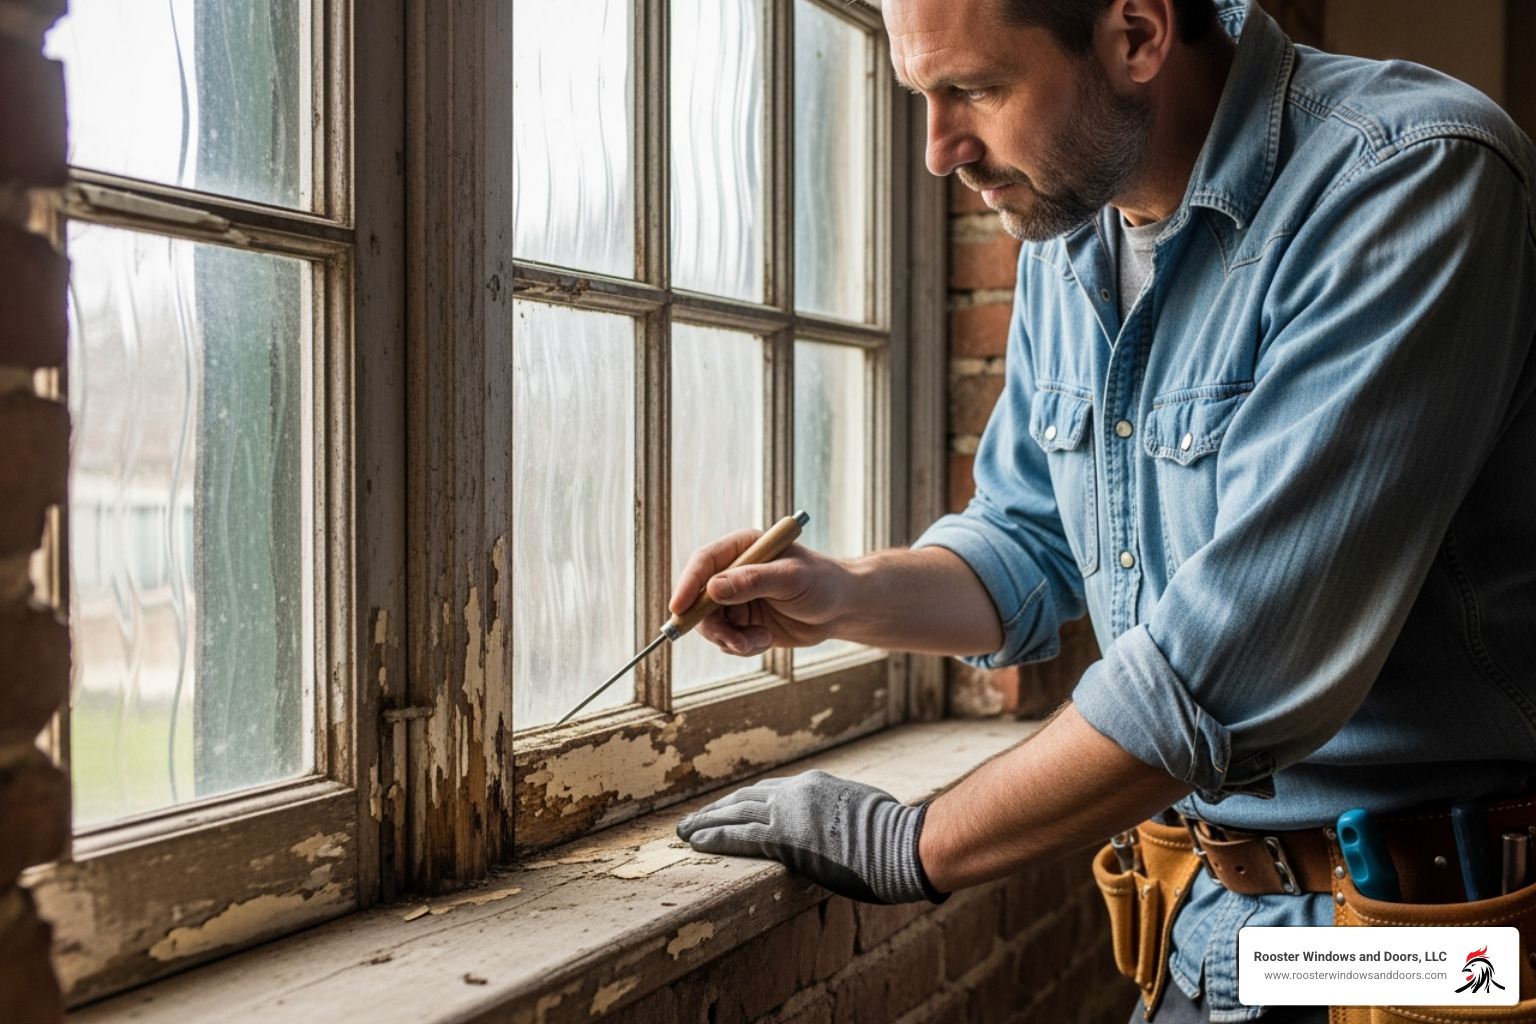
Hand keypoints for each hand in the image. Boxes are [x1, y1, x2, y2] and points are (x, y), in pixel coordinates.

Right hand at [670, 530, 851, 655]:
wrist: (841, 609)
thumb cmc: (823, 583)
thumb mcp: (791, 579)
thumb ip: (753, 582)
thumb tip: (714, 588)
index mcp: (742, 549)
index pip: (704, 563)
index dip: (687, 585)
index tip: (679, 608)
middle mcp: (733, 572)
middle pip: (698, 599)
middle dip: (711, 624)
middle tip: (733, 640)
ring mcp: (736, 599)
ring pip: (710, 624)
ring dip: (730, 639)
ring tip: (760, 640)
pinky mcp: (742, 622)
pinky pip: (726, 640)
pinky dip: (741, 646)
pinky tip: (765, 640)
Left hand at [676, 770, 945, 904]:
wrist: (900, 843)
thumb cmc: (893, 835)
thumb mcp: (862, 811)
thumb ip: (839, 813)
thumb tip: (836, 827)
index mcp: (816, 784)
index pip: (771, 791)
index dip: (745, 801)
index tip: (728, 808)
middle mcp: (797, 792)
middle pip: (747, 797)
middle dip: (719, 808)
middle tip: (694, 818)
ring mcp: (789, 812)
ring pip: (736, 813)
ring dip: (707, 822)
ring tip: (684, 831)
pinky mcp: (785, 836)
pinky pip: (740, 835)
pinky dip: (716, 837)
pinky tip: (697, 842)